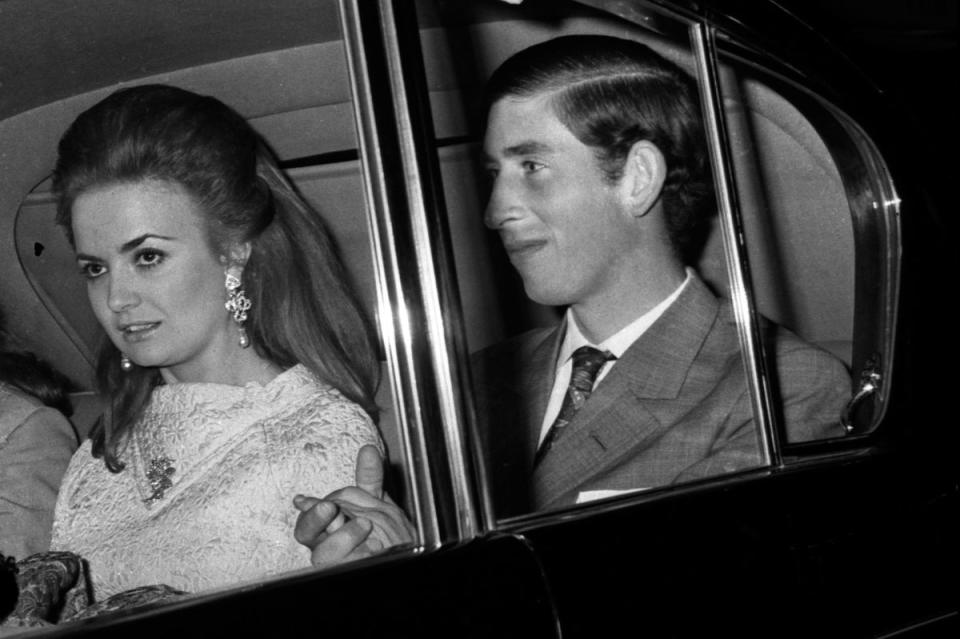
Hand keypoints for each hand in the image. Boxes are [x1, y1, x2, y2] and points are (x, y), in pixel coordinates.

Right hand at [293, 445, 414, 566]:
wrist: (402, 555)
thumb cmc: (385, 534)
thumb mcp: (378, 504)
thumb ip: (369, 481)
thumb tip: (368, 449)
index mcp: (326, 528)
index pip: (308, 518)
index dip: (309, 509)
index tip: (318, 501)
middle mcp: (325, 547)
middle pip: (305, 535)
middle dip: (314, 519)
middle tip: (329, 508)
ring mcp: (336, 563)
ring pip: (324, 554)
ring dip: (345, 536)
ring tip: (367, 525)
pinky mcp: (348, 571)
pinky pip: (347, 566)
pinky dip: (361, 554)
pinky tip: (376, 548)